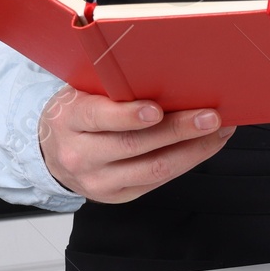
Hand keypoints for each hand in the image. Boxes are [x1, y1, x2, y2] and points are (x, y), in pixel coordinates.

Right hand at [38, 88, 235, 203]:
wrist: (51, 150)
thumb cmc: (77, 110)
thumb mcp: (82, 92)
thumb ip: (112, 87)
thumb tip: (167, 74)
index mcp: (68, 121)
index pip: (97, 118)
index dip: (127, 115)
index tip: (156, 109)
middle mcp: (79, 155)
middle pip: (134, 145)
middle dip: (178, 130)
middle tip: (210, 116)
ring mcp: (97, 181)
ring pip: (152, 169)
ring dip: (193, 150)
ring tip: (218, 131)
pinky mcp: (116, 196)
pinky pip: (157, 181)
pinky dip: (187, 161)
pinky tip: (205, 145)